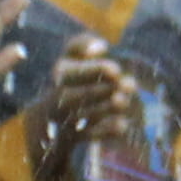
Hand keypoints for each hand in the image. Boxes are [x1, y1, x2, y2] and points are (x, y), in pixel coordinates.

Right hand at [32, 45, 141, 175]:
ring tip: (124, 101)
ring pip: (84, 115)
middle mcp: (58, 96)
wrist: (50, 112)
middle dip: (106, 90)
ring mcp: (64, 118)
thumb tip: (100, 48)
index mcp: (60, 72)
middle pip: (79, 94)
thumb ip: (82, 43)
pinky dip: (106, 131)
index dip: (96, 70)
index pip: (73, 71)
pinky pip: (88, 136)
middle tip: (130, 85)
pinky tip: (123, 124)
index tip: (117, 70)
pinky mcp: (73, 136)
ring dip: (107, 108)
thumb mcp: (71, 55)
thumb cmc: (70, 76)